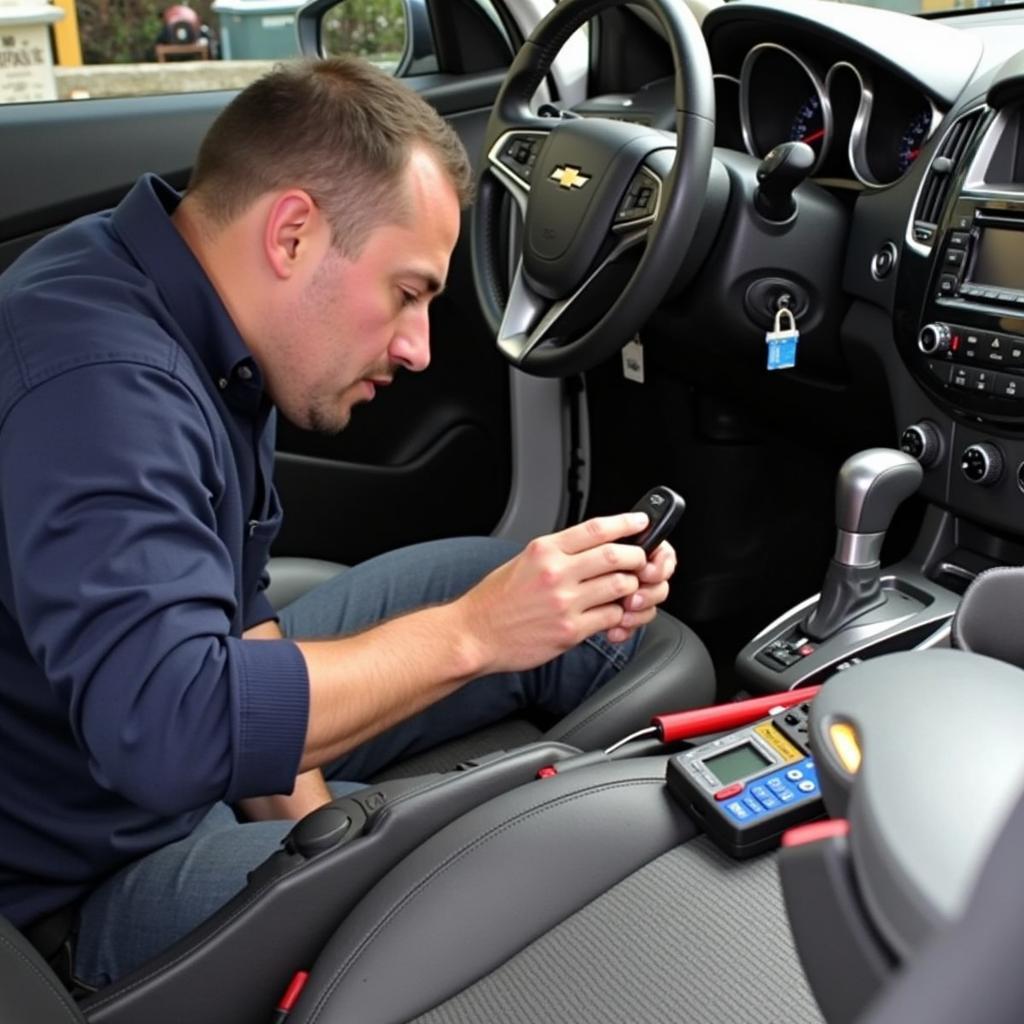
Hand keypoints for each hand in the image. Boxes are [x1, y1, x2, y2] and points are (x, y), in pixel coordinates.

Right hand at [457, 512, 664, 673]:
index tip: (641, 522)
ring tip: (626, 589)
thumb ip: (557, 553)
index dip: (625, 523)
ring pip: (620, 587)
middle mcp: (556, 573)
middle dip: (637, 557)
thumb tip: (593, 546)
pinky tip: (611, 613)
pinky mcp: (570, 631)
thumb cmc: (496, 600)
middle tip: (640, 561)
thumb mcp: (523, 561)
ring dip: (631, 587)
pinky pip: (610, 617)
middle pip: (616, 556)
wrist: (475, 634)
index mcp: (544, 550)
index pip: (596, 529)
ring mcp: (564, 603)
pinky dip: (618, 615)